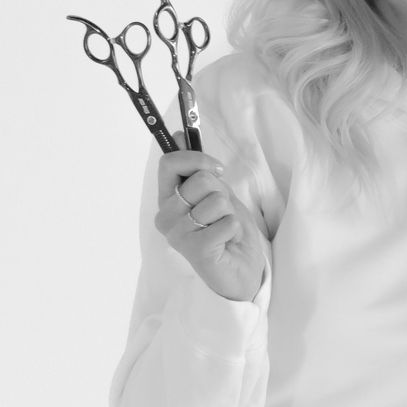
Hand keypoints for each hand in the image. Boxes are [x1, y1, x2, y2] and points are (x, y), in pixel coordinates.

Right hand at [155, 141, 267, 302]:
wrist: (240, 272)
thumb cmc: (227, 233)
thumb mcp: (216, 194)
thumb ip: (198, 170)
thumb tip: (179, 134)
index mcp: (168, 200)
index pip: (169, 163)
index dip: (195, 158)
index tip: (218, 168)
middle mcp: (166, 217)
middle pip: (200, 180)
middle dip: (221, 193)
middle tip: (221, 214)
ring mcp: (178, 235)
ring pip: (216, 200)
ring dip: (229, 213)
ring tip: (224, 231)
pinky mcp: (195, 250)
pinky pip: (227, 221)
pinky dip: (234, 229)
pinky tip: (227, 243)